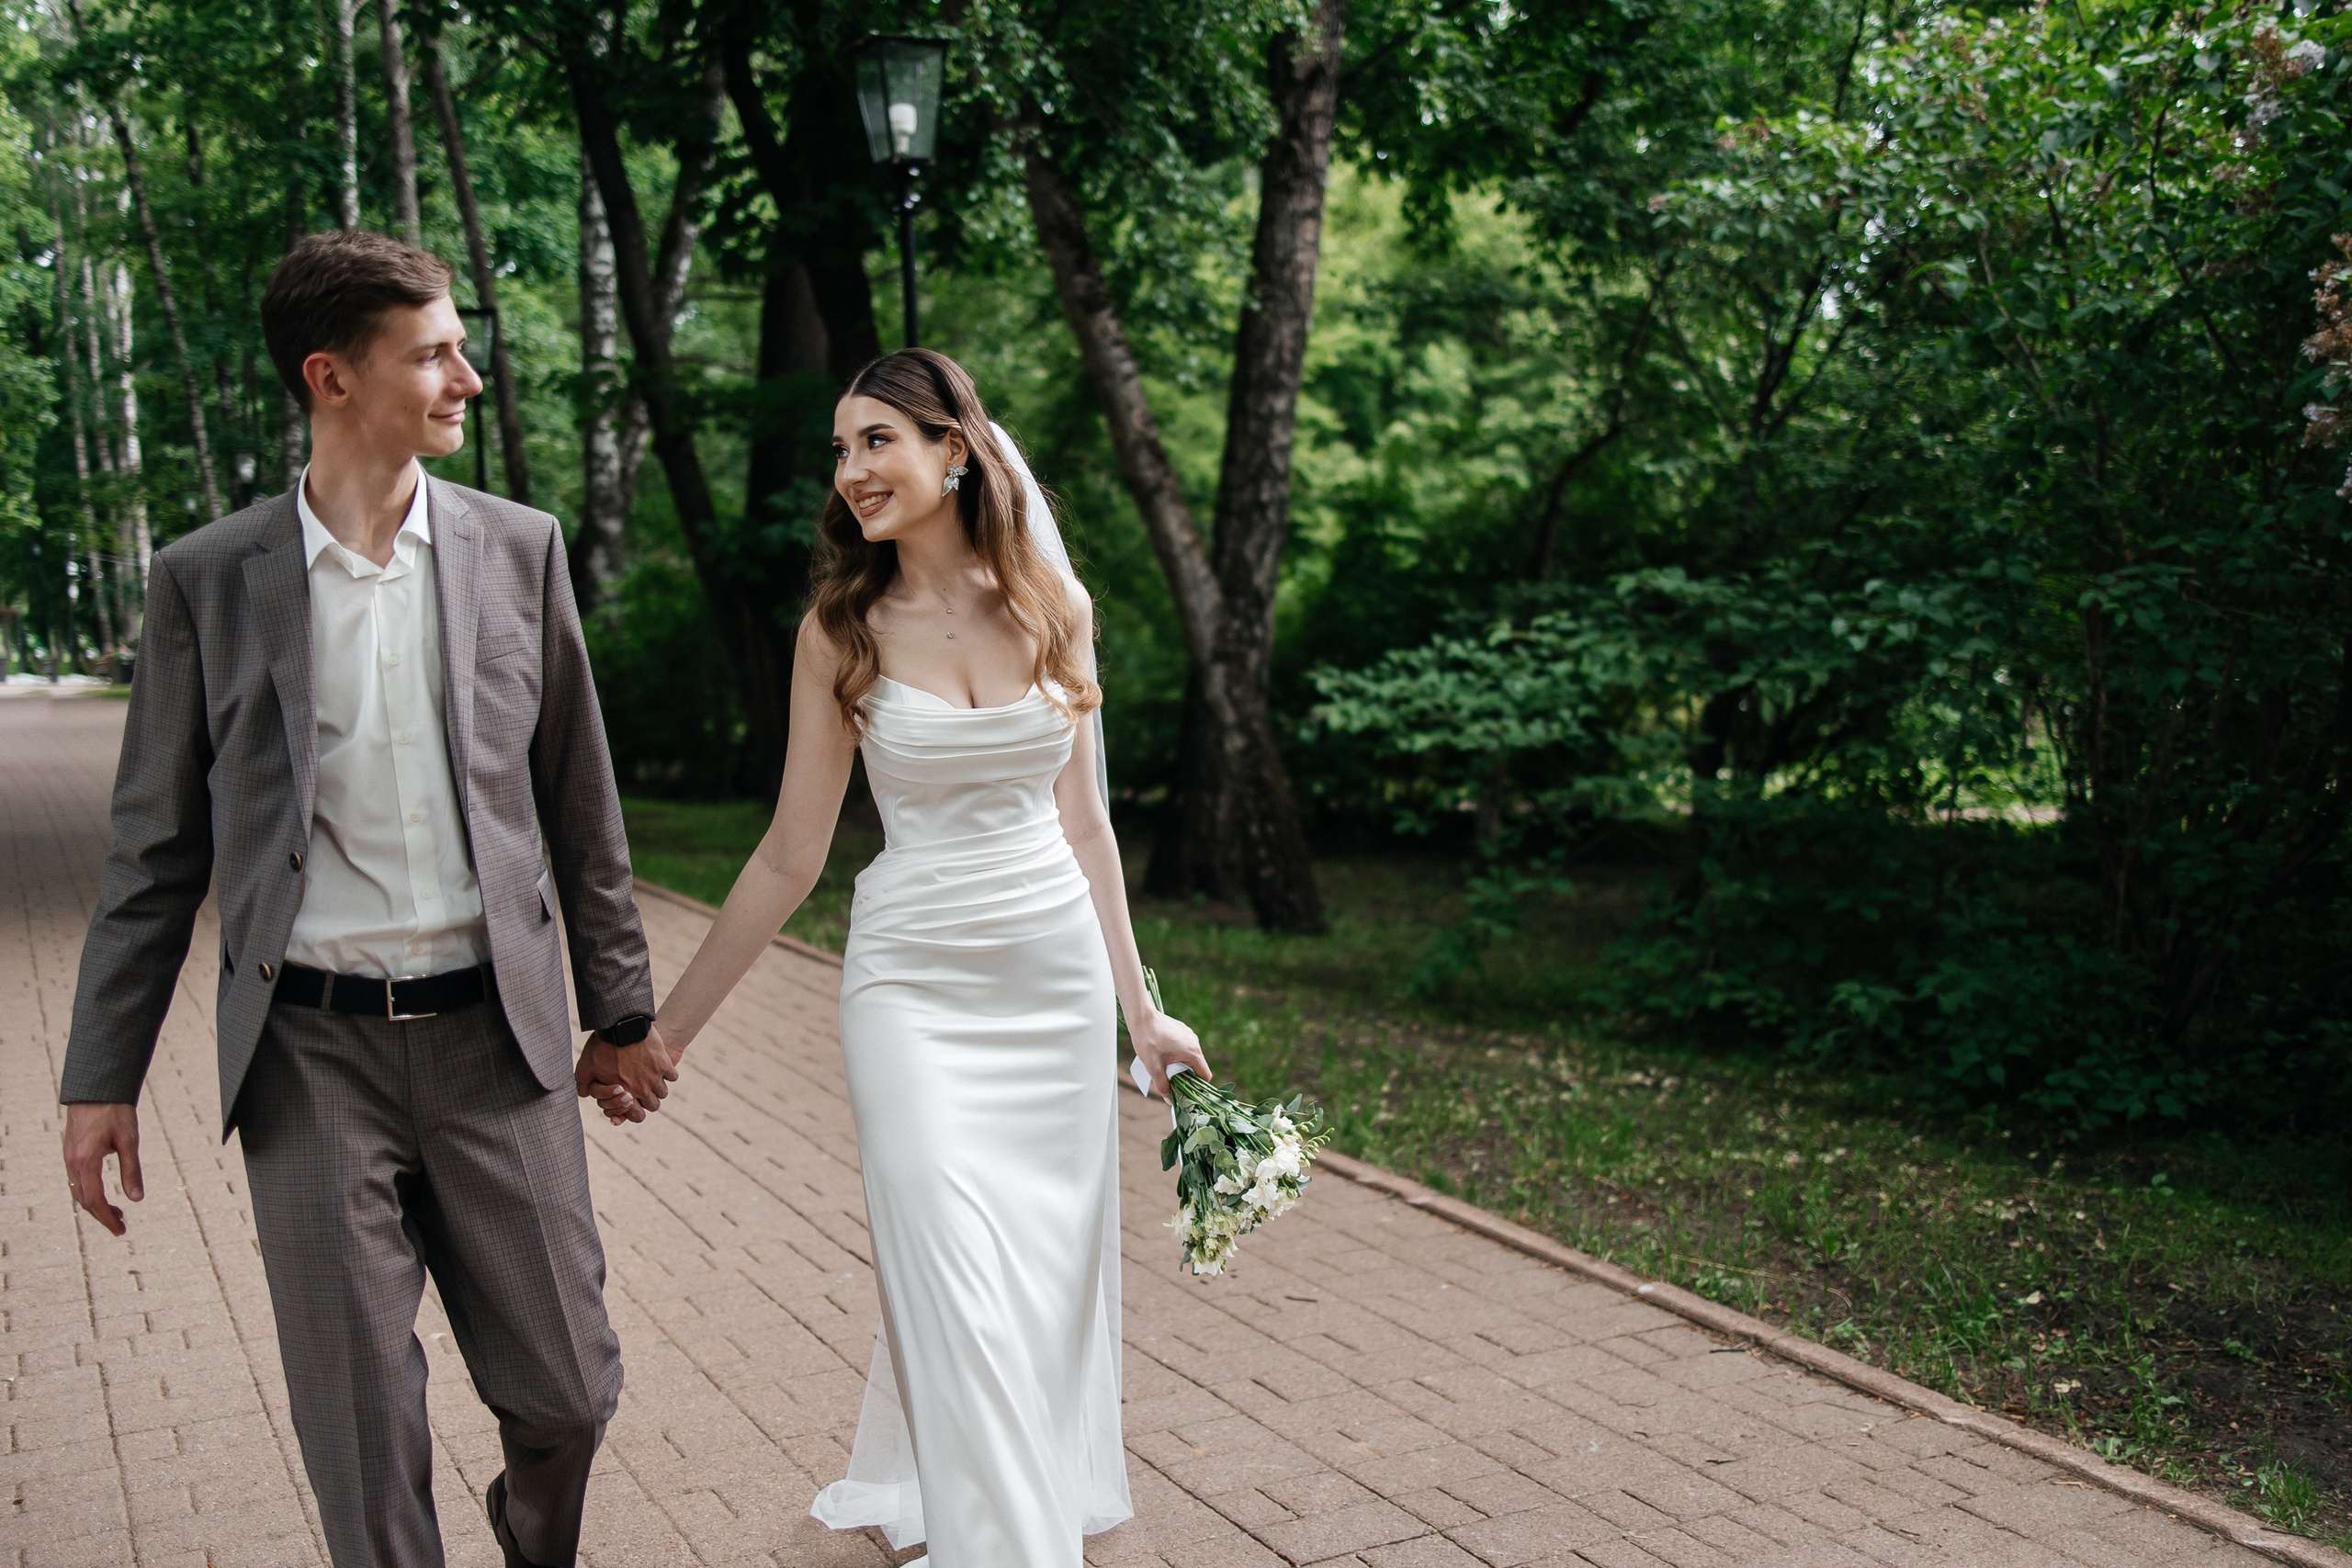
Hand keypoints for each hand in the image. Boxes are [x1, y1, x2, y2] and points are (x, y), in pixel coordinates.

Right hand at [62, 1102, 142, 1235]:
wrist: (97, 1088)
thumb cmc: (115, 1112)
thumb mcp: (129, 1141)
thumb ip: (131, 1171)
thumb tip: (137, 1199)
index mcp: (86, 1162)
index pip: (94, 1200)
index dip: (107, 1218)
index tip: (120, 1230)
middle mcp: (72, 1162)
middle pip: (84, 1200)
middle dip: (101, 1215)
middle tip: (121, 1226)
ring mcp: (69, 1157)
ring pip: (78, 1191)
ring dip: (95, 1205)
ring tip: (117, 1212)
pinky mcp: (70, 1152)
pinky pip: (76, 1180)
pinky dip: (88, 1192)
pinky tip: (103, 1193)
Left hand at [574, 1025, 677, 1123]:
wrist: (621, 1025)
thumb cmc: (601, 1046)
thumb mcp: (585, 1068)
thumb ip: (584, 1086)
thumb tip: (585, 1095)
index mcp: (624, 1093)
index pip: (637, 1116)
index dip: (635, 1112)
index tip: (633, 1102)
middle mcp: (642, 1088)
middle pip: (654, 1105)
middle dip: (648, 1100)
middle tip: (642, 1090)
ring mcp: (655, 1076)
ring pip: (663, 1092)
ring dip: (657, 1087)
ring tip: (650, 1078)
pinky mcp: (664, 1063)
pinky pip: (673, 1076)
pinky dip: (668, 1074)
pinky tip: (660, 1068)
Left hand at [1130, 1010, 1209, 1097]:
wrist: (1141, 1017)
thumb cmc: (1147, 1041)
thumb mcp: (1153, 1067)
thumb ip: (1162, 1085)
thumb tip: (1169, 1098)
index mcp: (1192, 1052)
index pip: (1205, 1075)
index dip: (1199, 1087)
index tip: (1188, 1092)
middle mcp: (1194, 1042)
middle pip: (1198, 1066)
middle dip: (1188, 1076)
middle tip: (1174, 1082)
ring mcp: (1189, 1035)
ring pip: (1191, 1056)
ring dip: (1183, 1064)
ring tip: (1167, 1067)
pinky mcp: (1183, 1030)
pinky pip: (1185, 1046)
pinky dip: (1179, 1054)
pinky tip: (1165, 1054)